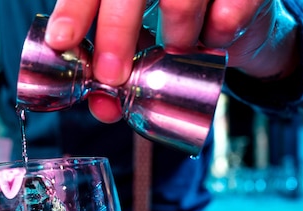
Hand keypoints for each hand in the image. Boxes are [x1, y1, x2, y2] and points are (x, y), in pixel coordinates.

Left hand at [45, 0, 298, 122]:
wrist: (240, 11)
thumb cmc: (178, 23)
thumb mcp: (141, 42)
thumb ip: (117, 69)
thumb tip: (103, 107)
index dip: (74, 11)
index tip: (62, 41)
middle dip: (116, 34)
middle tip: (113, 76)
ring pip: (180, 3)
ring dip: (176, 42)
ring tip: (178, 51)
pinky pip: (226, 16)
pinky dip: (217, 37)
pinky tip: (214, 38)